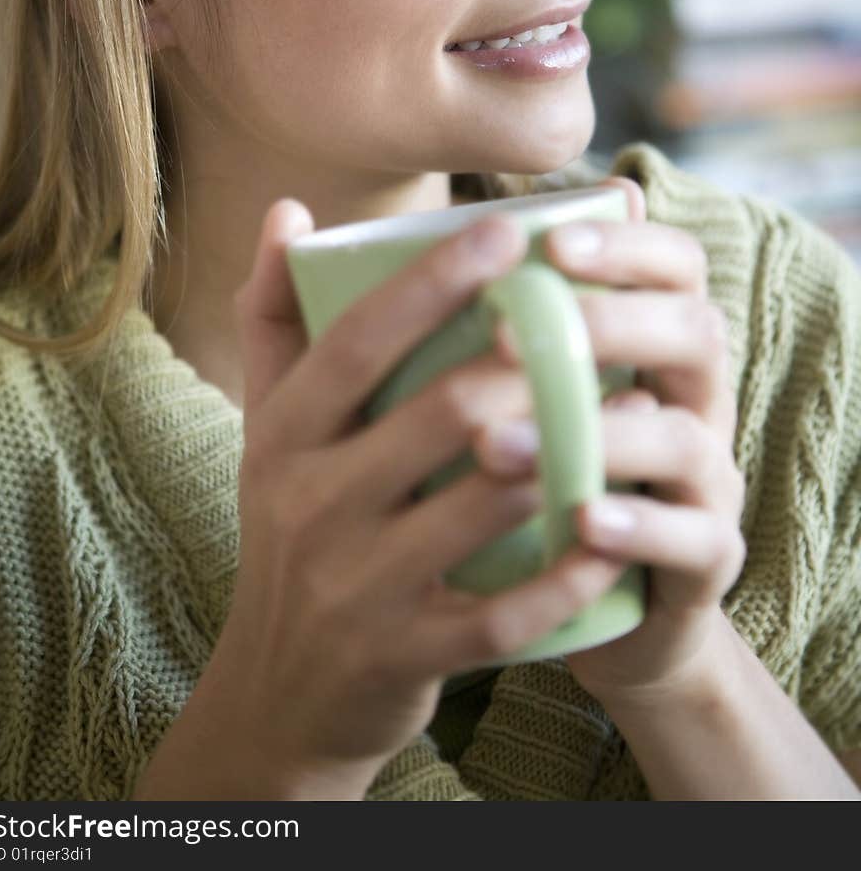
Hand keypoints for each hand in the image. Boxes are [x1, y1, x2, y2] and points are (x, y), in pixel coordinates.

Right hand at [189, 200, 625, 798]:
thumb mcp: (266, 427)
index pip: (359, 340)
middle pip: (439, 414)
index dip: (435, 280)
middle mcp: (310, 504)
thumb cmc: (292, 527)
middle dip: (528, 364)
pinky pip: (503, 612)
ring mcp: (357, 585)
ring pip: (485, 503)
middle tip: (594, 323)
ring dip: (567, 453)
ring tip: (633, 410)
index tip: (510, 232)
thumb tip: (289, 207)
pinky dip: (567, 570)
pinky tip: (614, 528)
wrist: (276, 692)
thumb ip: (275, 317)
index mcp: (283, 435)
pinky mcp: (405, 655)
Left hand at [495, 176, 746, 708]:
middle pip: (694, 333)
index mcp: (658, 341)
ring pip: (684, 440)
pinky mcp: (708, 561)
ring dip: (599, 436)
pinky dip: (637, 529)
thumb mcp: (521, 394)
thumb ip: (485, 322)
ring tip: (502, 442)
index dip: (625, 245)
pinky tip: (579, 522)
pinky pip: (692, 540)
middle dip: (610, 325)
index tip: (549, 244)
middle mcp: (696, 399)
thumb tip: (372, 224)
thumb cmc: (541, 475)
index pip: (675, 265)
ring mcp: (709, 482)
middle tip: (509, 335)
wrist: (609, 611)